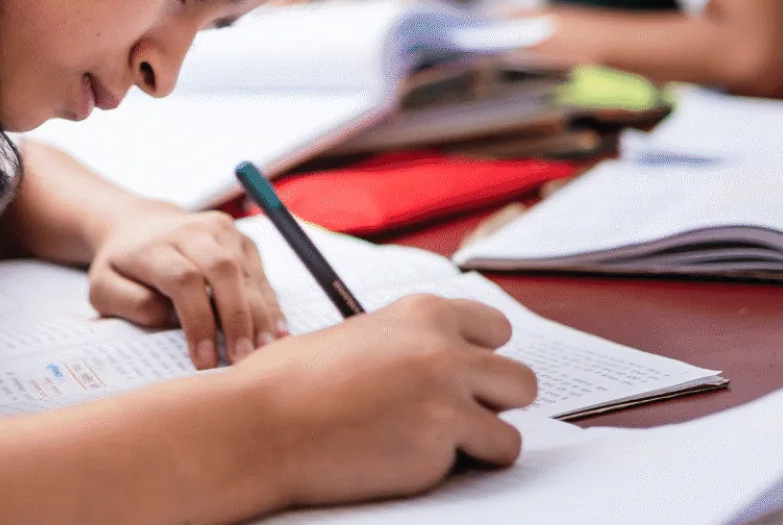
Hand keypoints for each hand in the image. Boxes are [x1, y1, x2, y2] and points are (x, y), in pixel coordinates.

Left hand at [87, 208, 285, 369]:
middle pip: (223, 270)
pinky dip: (269, 304)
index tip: (203, 361)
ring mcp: (220, 231)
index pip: (183, 280)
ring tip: (264, 351)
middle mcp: (191, 232)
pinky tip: (275, 332)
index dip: (198, 321)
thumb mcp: (103, 289)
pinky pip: (259, 273)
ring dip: (259, 314)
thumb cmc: (122, 267)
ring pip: (246, 272)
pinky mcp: (240, 238)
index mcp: (155, 246)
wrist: (139, 225)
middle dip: (237, 319)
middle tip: (242, 359)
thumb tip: (171, 319)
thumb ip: (131, 304)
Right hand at [237, 295, 537, 507]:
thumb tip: (433, 363)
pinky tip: (414, 463)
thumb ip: (405, 344)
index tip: (465, 379)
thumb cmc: (291, 385)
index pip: (496, 330)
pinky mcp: (442, 440)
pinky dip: (460, 470)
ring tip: (437, 448)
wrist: (261, 425)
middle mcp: (444, 347)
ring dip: (483, 443)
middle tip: (457, 421)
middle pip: (520, 379)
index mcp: (423, 312)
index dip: (481, 360)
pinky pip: (484, 462)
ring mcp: (448, 394)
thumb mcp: (357, 337)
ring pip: (512, 427)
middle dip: (495, 406)